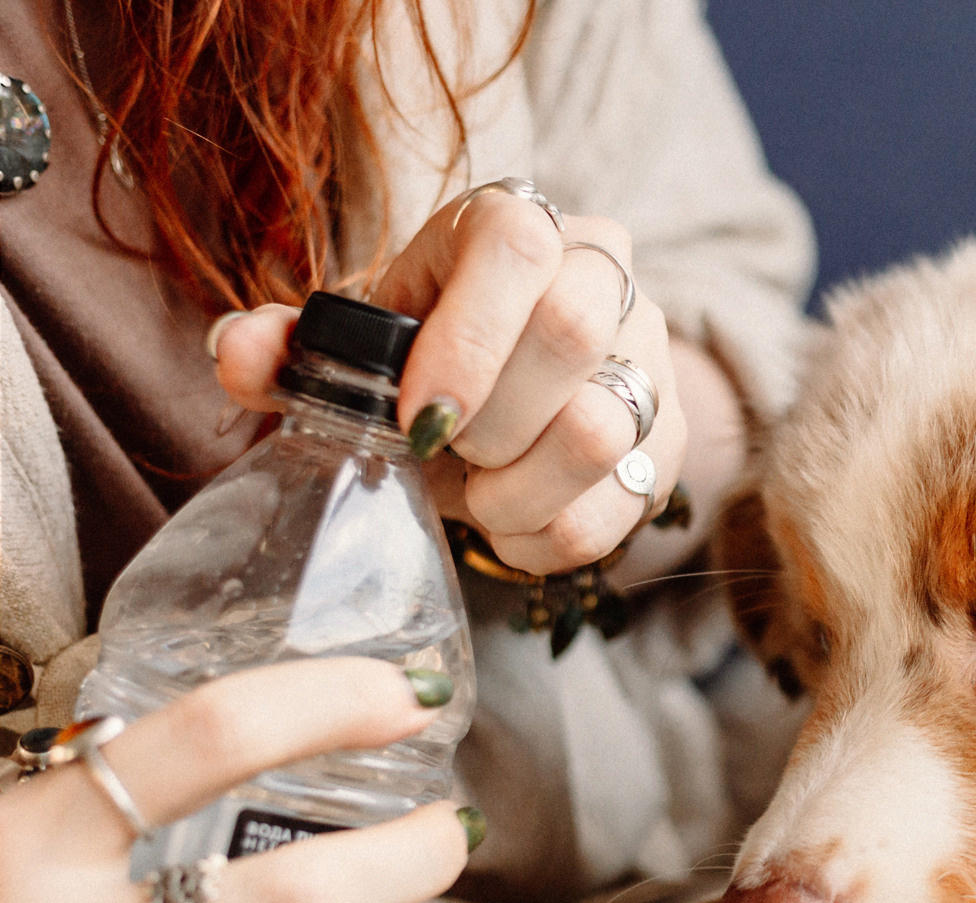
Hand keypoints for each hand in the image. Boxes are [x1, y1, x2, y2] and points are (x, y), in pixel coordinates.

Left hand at [214, 186, 694, 575]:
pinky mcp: (669, 442)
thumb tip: (237, 351)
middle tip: (447, 449)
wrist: (519, 396)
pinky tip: (508, 523)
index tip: (416, 417)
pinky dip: (543, 536)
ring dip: (516, 489)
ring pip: (603, 430)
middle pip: (574, 334)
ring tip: (478, 490)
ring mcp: (650, 360)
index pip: (520, 247)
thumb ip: (291, 346)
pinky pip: (617, 509)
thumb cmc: (426, 359)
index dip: (466, 338)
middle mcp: (604, 277)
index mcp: (519, 226)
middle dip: (491, 420)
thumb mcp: (358, 341)